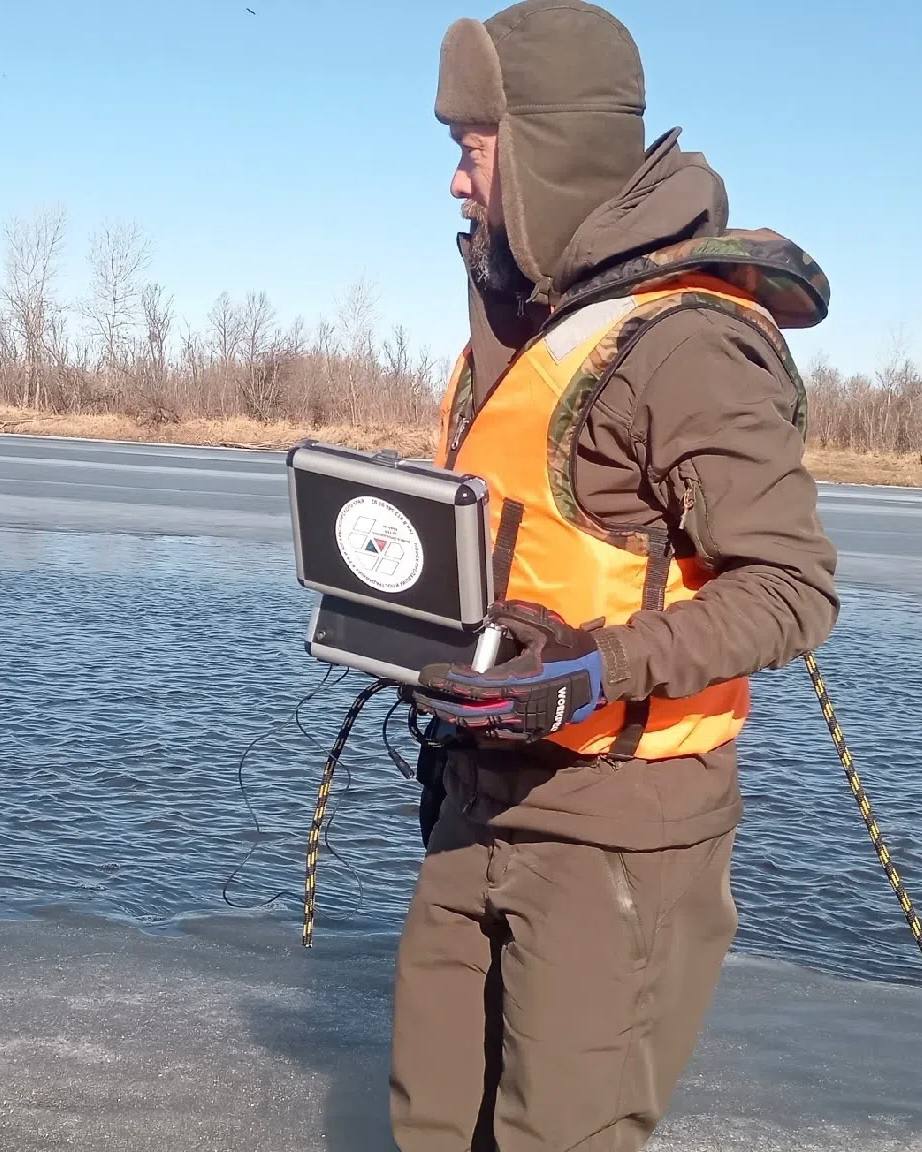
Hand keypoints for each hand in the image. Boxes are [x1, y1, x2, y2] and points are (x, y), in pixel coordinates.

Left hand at [414, 601, 605, 741]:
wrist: (602, 676)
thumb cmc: (571, 650)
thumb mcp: (544, 626)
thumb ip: (513, 618)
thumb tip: (488, 614)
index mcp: (517, 682)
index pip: (471, 685)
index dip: (445, 681)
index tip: (424, 675)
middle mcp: (517, 709)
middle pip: (468, 713)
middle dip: (440, 705)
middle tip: (418, 696)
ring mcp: (524, 725)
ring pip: (479, 728)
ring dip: (454, 717)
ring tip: (434, 706)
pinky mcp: (531, 733)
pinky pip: (496, 736)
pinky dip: (475, 729)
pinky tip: (463, 721)